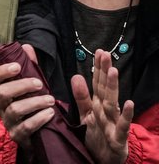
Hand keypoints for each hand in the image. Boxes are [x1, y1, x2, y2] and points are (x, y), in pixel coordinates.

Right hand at [0, 44, 55, 145]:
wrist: (37, 136)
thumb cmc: (32, 107)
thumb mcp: (31, 86)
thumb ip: (29, 66)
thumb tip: (27, 46)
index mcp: (1, 93)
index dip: (1, 72)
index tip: (17, 66)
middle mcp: (0, 106)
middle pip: (1, 93)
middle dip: (21, 86)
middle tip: (39, 83)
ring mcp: (8, 122)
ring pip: (15, 109)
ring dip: (34, 102)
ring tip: (50, 99)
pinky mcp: (17, 136)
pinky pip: (25, 127)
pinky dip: (39, 119)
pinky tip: (50, 113)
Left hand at [72, 49, 132, 163]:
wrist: (106, 160)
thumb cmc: (98, 135)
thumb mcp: (86, 115)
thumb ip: (81, 97)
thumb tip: (76, 75)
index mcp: (98, 105)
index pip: (97, 84)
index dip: (98, 68)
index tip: (99, 51)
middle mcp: (107, 112)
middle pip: (105, 89)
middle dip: (105, 72)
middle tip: (105, 54)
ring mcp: (114, 123)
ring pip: (112, 103)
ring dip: (113, 87)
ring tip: (113, 71)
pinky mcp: (118, 137)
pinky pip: (121, 125)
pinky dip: (125, 115)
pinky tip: (129, 103)